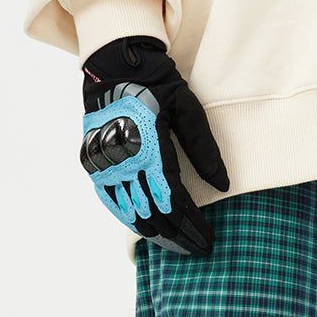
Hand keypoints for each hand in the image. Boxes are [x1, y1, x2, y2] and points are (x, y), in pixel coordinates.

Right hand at [79, 34, 230, 253]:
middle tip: (198, 250)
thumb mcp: (188, 109)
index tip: (208, 240)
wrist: (114, 66)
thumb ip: (204, 149)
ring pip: (131, 212)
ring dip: (156, 233)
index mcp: (149, 147)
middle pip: (153, 213)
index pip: (174, 201)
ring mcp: (103, 164)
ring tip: (177, 245)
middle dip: (178, 236)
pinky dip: (131, 219)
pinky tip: (147, 230)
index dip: (192, 225)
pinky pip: (112, 201)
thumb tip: (223, 185)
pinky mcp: (93, 164)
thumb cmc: (157, 84)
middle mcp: (122, 160)